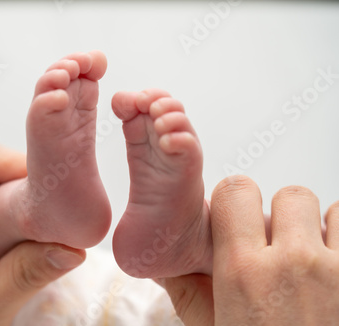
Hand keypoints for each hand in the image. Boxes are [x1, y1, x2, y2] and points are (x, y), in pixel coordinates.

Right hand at [162, 176, 338, 324]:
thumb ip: (186, 290)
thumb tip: (160, 259)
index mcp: (243, 274)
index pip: (236, 191)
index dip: (235, 201)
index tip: (236, 217)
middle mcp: (293, 264)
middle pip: (288, 194)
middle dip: (280, 215)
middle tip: (276, 246)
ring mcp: (337, 271)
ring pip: (328, 210)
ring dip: (318, 229)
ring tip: (309, 261)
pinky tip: (331, 270)